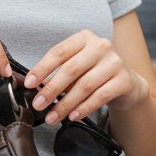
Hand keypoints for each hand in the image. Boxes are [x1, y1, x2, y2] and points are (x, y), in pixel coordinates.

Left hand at [22, 29, 148, 123]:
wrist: (127, 84)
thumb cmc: (94, 74)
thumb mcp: (76, 67)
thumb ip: (58, 73)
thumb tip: (35, 89)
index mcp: (84, 38)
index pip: (59, 52)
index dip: (42, 68)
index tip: (29, 83)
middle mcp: (101, 46)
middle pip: (70, 69)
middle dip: (51, 89)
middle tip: (37, 105)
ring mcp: (115, 62)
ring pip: (84, 85)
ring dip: (65, 104)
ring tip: (52, 117)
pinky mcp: (124, 80)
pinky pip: (100, 96)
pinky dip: (84, 108)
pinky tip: (73, 116)